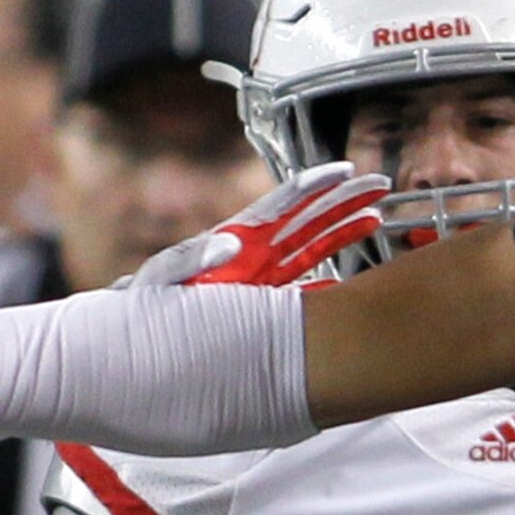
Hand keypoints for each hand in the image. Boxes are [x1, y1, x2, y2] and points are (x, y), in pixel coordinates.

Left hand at [116, 161, 391, 290]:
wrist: (134, 345)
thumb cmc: (142, 307)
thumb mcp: (162, 277)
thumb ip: (191, 257)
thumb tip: (228, 243)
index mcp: (235, 241)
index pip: (282, 205)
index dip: (313, 186)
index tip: (344, 170)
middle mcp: (254, 257)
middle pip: (308, 221)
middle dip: (343, 201)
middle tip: (380, 185)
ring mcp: (262, 282)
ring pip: (313, 251)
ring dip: (344, 234)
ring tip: (377, 219)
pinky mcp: (262, 310)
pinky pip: (303, 294)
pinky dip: (329, 288)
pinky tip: (350, 285)